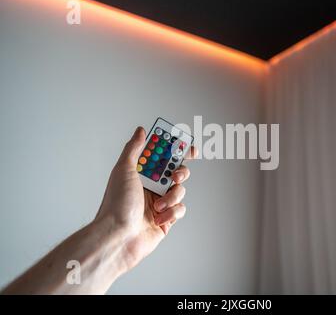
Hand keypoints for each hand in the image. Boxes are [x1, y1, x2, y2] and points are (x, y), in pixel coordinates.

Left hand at [95, 127, 197, 270]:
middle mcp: (150, 187)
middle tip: (174, 176)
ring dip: (171, 197)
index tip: (184, 144)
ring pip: (180, 191)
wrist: (119, 237)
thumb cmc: (117, 205)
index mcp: (140, 174)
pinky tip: (159, 217)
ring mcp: (159, 203)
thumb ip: (134, 149)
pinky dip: (172, 212)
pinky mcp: (166, 219)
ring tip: (158, 204)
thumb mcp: (124, 170)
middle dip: (179, 172)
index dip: (174, 149)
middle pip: (175, 171)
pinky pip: (180, 209)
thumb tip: (140, 131)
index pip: (160, 156)